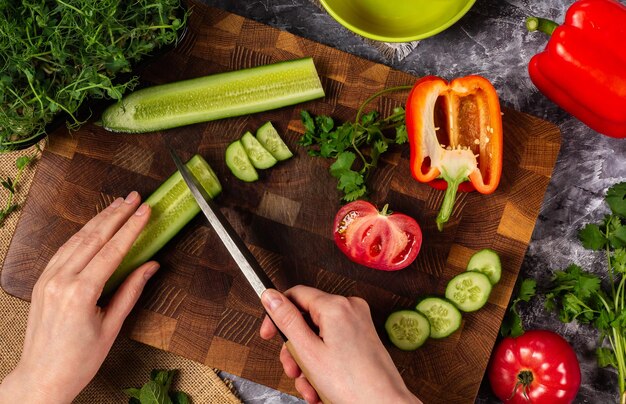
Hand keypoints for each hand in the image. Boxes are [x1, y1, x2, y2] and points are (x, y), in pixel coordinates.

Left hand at [0, 191, 157, 402]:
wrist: (41, 377)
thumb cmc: (77, 360)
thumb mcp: (112, 327)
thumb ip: (131, 291)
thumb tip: (150, 266)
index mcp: (79, 293)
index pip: (111, 250)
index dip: (131, 228)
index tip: (145, 211)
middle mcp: (60, 281)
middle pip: (93, 238)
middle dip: (117, 214)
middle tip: (135, 198)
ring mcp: (47, 279)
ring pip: (77, 239)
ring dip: (99, 220)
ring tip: (118, 205)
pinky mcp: (42, 281)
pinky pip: (64, 250)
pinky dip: (82, 234)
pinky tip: (94, 226)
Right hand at [259, 286, 420, 403]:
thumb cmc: (352, 385)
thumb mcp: (308, 352)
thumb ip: (287, 320)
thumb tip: (270, 295)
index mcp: (336, 306)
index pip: (295, 295)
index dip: (277, 315)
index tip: (268, 334)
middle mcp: (350, 308)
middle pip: (306, 319)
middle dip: (295, 349)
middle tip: (293, 371)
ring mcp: (358, 322)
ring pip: (318, 335)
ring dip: (308, 363)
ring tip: (310, 388)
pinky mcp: (363, 337)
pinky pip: (333, 343)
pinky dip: (324, 364)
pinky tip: (322, 387)